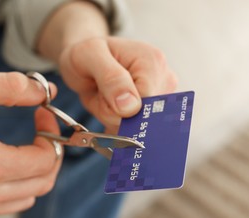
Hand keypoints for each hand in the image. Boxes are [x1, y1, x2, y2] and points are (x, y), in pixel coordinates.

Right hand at [0, 71, 61, 217]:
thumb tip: (48, 92)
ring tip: (23, 147)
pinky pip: (6, 205)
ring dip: (34, 171)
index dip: (52, 133)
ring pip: (28, 197)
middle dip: (50, 153)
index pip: (45, 160)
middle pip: (43, 182)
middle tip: (41, 130)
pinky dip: (15, 185)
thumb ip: (12, 87)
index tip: (43, 114)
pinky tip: (2, 164)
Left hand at [59, 37, 176, 132]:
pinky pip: (131, 132)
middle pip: (140, 118)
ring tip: (104, 97)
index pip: (143, 103)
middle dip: (113, 113)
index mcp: (152, 61)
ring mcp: (160, 96)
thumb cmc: (86, 54)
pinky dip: (114, 125)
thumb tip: (131, 107)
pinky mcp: (151, 111)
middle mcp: (163, 78)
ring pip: (133, 127)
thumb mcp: (89, 56)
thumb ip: (111, 78)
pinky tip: (109, 106)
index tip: (102, 92)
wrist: (84, 61)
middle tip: (101, 93)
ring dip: (111, 118)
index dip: (117, 107)